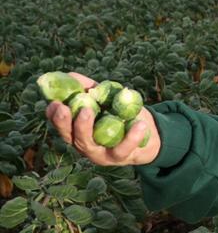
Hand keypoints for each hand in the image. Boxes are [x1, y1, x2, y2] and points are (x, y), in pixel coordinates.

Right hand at [45, 72, 160, 165]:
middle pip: (70, 136)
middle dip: (63, 122)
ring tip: (88, 110)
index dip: (53, 116)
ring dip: (85, 127)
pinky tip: (139, 123)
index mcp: (79, 132)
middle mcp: (86, 145)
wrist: (150, 136)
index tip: (52, 103)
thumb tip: (71, 75)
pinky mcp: (120, 157)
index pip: (61, 126)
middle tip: (63, 107)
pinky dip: (131, 136)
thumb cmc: (123, 117)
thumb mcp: (108, 101)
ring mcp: (101, 154)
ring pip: (89, 144)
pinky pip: (123, 148)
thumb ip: (92, 90)